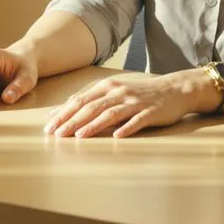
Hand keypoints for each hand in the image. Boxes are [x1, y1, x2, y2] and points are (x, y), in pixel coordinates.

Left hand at [43, 70, 216, 138]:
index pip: (80, 101)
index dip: (63, 113)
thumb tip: (64, 108)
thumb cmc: (141, 94)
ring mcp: (135, 102)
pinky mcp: (150, 112)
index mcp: (107, 87)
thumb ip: (92, 100)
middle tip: (56, 134)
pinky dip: (126, 128)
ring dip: (93, 125)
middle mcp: (118, 92)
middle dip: (71, 121)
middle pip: (91, 107)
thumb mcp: (114, 92)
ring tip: (79, 136)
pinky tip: (117, 136)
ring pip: (110, 113)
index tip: (48, 127)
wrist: (175, 89)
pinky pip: (137, 121)